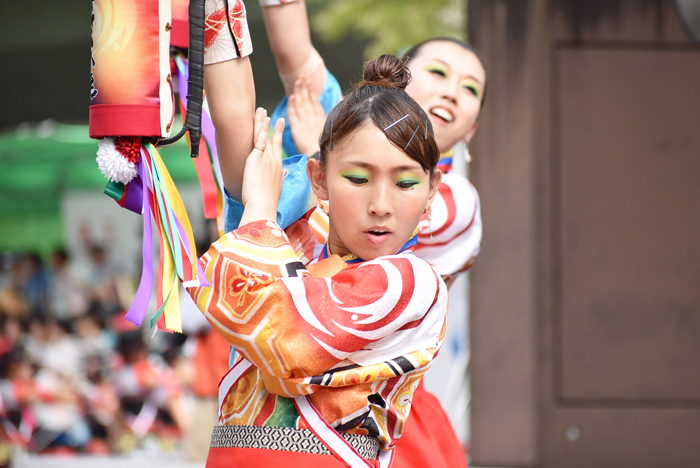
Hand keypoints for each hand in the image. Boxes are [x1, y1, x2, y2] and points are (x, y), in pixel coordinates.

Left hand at [240, 108, 285, 223]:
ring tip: (262, 111)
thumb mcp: (276, 189)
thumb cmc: (267, 202)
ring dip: (263, 123)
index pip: (278, 151)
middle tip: (276, 118)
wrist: (262, 205)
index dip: (278, 140)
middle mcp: (275, 162)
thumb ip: (280, 179)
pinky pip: (259, 140)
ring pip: (265, 137)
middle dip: (274, 128)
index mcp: (279, 170)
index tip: (280, 132)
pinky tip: (262, 119)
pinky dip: (261, 129)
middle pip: (274, 141)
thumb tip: (285, 175)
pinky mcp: (256, 158)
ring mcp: (266, 159)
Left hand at [287, 76, 325, 155]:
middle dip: (304, 88)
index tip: (310, 81)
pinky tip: (291, 98)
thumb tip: (338, 103)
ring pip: (300, 104)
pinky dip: (292, 105)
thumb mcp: (331, 129)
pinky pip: (293, 115)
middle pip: (307, 100)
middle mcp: (312, 118)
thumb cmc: (326, 146)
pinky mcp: (296, 128)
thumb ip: (332, 115)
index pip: (315, 101)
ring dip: (298, 93)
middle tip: (301, 76)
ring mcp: (304, 122)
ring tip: (297, 82)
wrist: (318, 156)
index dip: (312, 91)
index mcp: (320, 118)